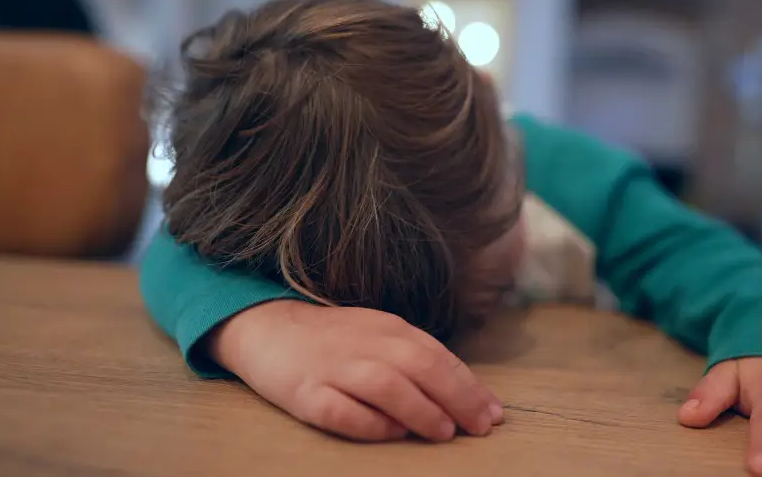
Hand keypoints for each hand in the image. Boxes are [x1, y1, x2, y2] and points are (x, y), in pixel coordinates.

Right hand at [208, 299, 503, 441]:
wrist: (268, 326)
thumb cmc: (334, 339)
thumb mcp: (380, 336)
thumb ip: (417, 359)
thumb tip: (463, 394)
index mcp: (388, 329)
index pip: (438, 356)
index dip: (470, 386)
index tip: (494, 413)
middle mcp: (365, 345)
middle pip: (420, 367)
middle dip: (457, 398)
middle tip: (480, 427)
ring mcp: (334, 368)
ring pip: (385, 386)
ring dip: (420, 410)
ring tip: (444, 432)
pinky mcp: (305, 393)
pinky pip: (340, 411)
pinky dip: (368, 423)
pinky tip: (391, 433)